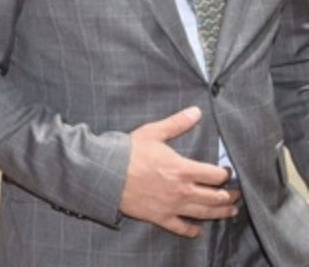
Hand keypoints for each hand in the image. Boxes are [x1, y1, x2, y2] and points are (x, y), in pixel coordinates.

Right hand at [119, 106, 239, 236]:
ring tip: (230, 211)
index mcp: (183, 169)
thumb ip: (177, 123)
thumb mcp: (153, 132)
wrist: (105, 173)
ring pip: (204, 213)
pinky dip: (192, 230)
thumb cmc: (127, 152)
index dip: (225, 174)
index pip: (216, 175)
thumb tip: (196, 111)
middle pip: (216, 197)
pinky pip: (181, 227)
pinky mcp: (160, 217)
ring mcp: (173, 206)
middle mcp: (183, 190)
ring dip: (220, 213)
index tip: (227, 173)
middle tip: (236, 194)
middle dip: (230, 196)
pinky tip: (197, 230)